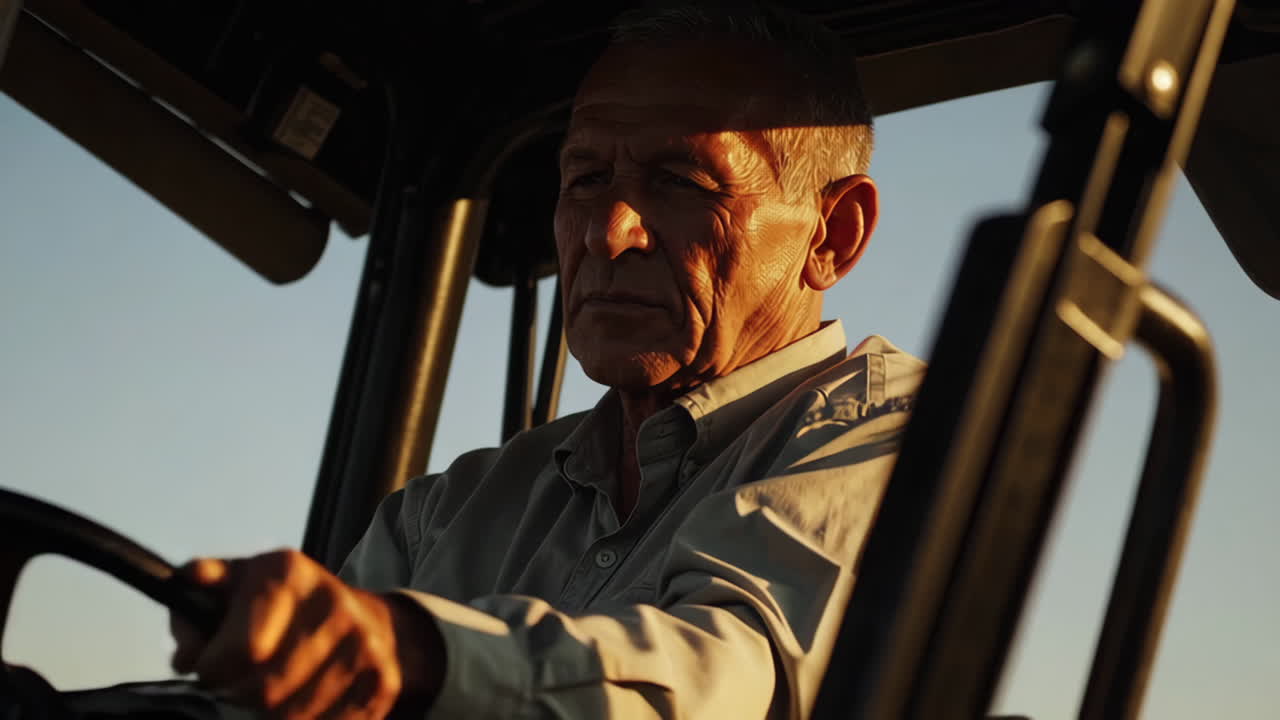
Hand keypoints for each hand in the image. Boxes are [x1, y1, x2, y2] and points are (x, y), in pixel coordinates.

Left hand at [170, 550, 441, 719]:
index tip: (210, 669)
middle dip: (238, 695)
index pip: (243, 649)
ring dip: (270, 714)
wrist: (364, 620)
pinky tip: (303, 702)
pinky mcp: (382, 682)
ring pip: (294, 715)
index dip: (213, 671)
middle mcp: (332, 602)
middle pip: (265, 689)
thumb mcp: (239, 584)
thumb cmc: (283, 607)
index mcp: (288, 573)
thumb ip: (201, 591)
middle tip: (236, 686)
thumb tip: (188, 603)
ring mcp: (363, 644)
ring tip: (270, 692)